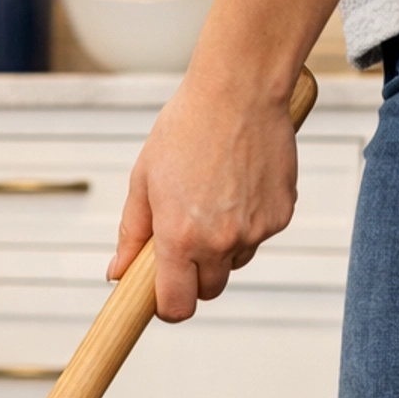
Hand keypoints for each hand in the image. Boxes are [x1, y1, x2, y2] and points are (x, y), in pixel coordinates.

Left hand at [107, 73, 299, 322]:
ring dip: (223, 246)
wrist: (239, 90)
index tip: (164, 295)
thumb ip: (132, 235)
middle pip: (209, 290)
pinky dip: (249, 221)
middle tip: (187, 235)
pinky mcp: (281, 215)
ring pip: (235, 262)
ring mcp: (255, 230)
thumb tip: (117, 274)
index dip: (168, 307)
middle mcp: (220, 242)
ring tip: (214, 197)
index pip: (177, 306)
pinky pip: (260, 235)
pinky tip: (240, 183)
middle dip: (195, 274)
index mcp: (180, 238)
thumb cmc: (185, 129)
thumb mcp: (144, 180)